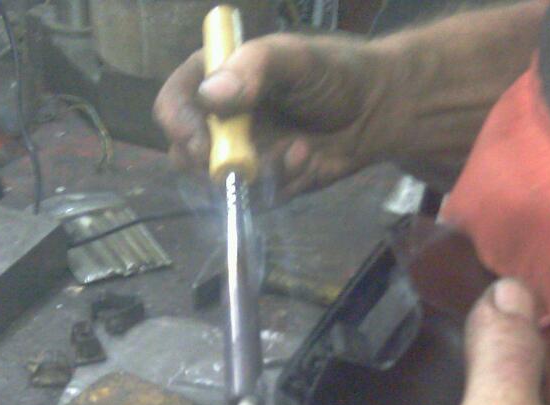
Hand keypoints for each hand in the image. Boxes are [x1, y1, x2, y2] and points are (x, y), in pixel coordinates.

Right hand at [154, 33, 399, 199]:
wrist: (376, 111)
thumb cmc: (334, 74)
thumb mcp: (296, 59)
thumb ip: (255, 69)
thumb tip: (210, 96)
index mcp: (217, 80)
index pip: (173, 105)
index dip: (178, 126)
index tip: (200, 143)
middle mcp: (222, 121)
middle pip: (185, 155)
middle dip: (215, 162)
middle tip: (246, 160)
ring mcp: (242, 156)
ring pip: (223, 184)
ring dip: (262, 172)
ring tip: (300, 148)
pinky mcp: (265, 184)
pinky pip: (258, 199)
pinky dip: (285, 182)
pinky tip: (307, 158)